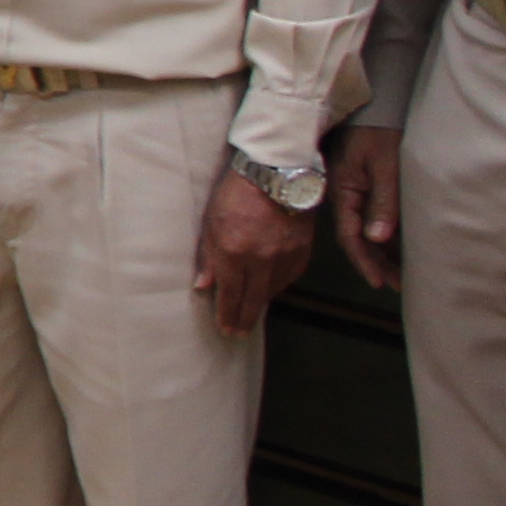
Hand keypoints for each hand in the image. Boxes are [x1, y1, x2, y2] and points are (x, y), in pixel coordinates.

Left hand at [192, 166, 318, 337]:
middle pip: (253, 299)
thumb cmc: (236, 193)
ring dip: (260, 302)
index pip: (230, 293)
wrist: (276, 173)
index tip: (225, 328)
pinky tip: (269, 287)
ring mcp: (284, 256)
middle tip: (237, 332)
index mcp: (234, 251)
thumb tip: (203, 285)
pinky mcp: (302, 251)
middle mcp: (260, 258)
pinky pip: (289, 277)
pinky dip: (277, 284)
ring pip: (272, 290)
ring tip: (251, 311)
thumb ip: (209, 257)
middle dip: (244, 319)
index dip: (227, 313)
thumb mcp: (212, 222)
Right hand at [335, 125, 403, 291]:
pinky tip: (395, 246)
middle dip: (375, 263)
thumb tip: (378, 239)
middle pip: (356, 237)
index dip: (365, 261)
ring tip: (399, 273)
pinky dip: (382, 234)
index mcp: (343, 191)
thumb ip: (382, 201)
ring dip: (380, 252)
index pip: (350, 236)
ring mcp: (352, 189)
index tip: (380, 282)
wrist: (376, 102)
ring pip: (363, 228)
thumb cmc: (378, 130)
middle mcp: (344, 194)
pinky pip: (369, 216)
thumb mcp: (384, 165)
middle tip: (396, 285)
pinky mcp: (362, 183)